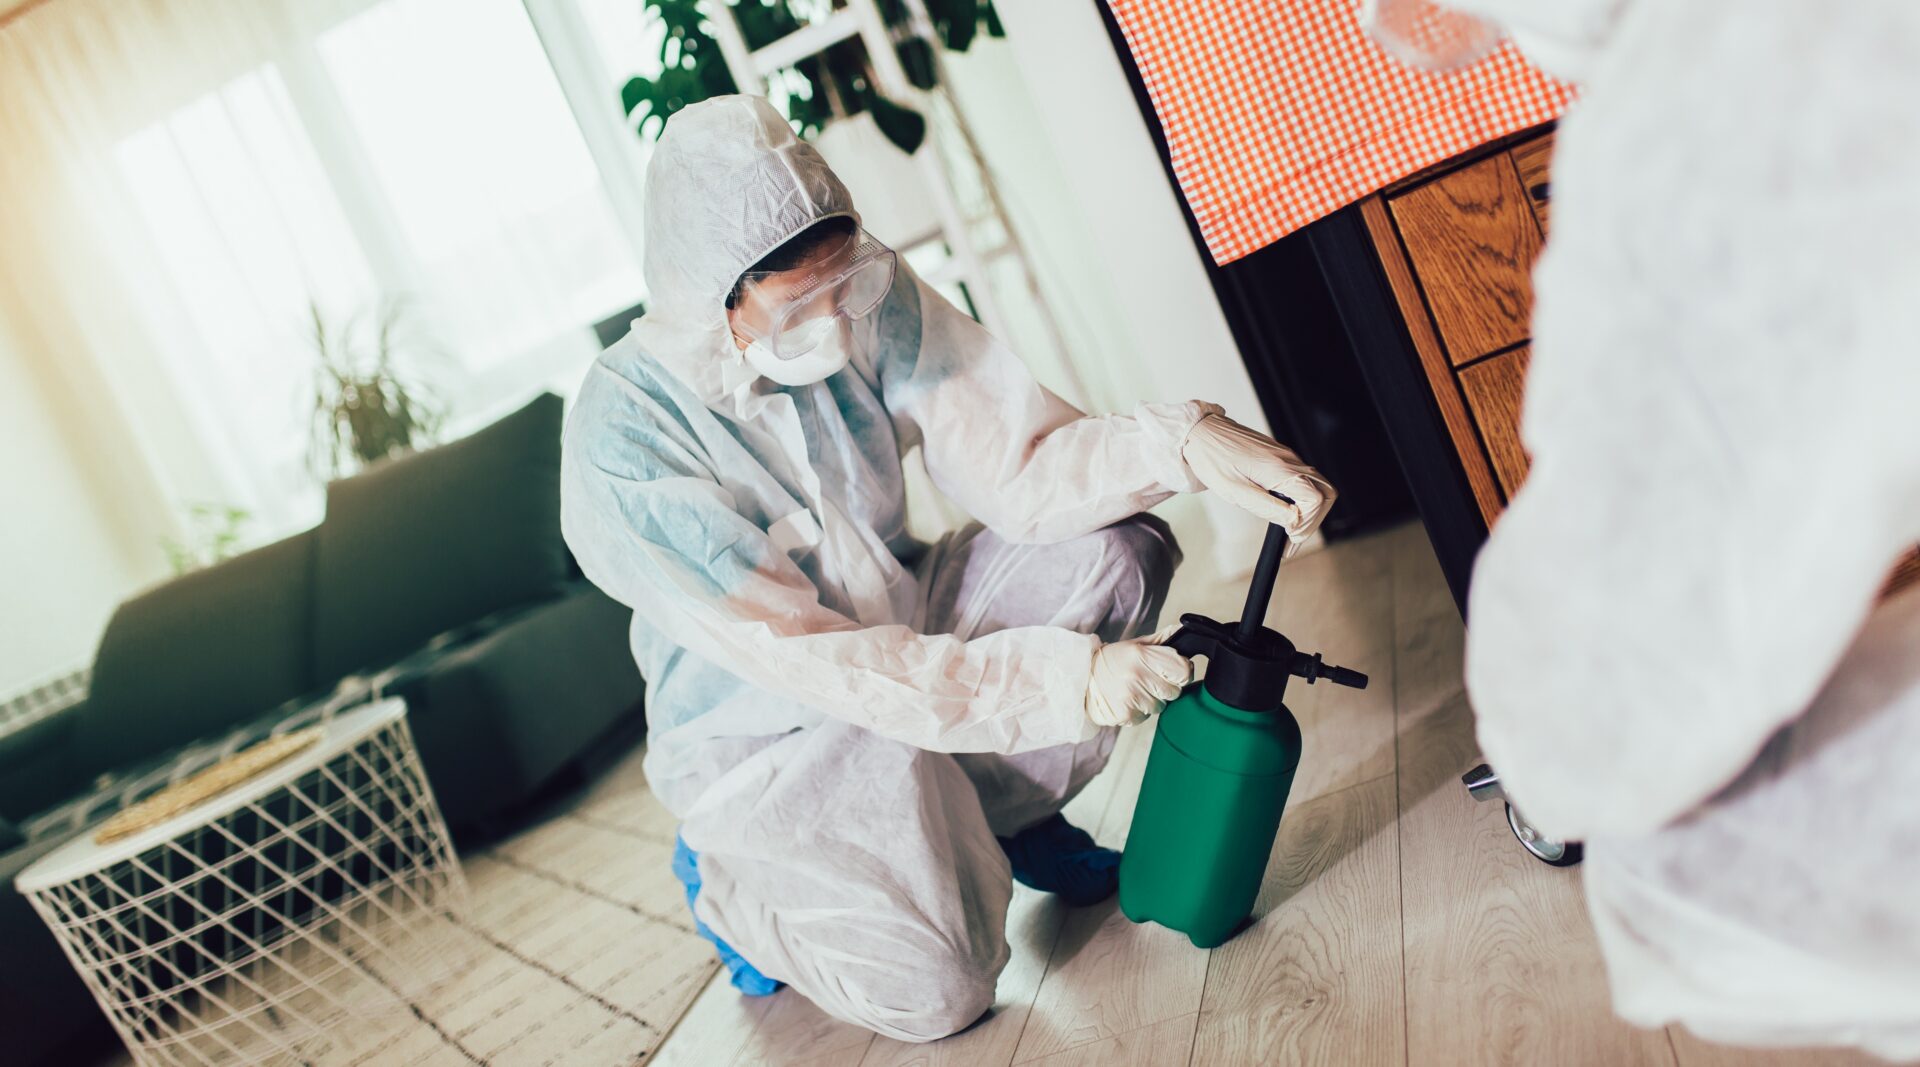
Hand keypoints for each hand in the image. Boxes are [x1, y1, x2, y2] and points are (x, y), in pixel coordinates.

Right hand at [1085, 624, 1193, 727]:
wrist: (1081, 680)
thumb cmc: (1111, 661)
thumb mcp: (1135, 645)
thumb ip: (1162, 641)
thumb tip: (1184, 631)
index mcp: (1142, 655)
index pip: (1184, 671)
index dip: (1182, 671)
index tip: (1173, 671)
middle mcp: (1137, 676)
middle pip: (1175, 691)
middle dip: (1165, 686)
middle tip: (1148, 679)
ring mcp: (1131, 698)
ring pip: (1160, 706)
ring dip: (1151, 700)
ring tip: (1134, 690)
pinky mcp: (1126, 715)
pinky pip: (1146, 717)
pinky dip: (1139, 712)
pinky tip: (1127, 700)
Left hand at [1181, 413, 1335, 550]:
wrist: (1201, 434)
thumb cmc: (1213, 459)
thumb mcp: (1234, 491)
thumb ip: (1266, 507)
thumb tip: (1292, 522)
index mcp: (1279, 468)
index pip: (1316, 499)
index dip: (1308, 523)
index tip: (1290, 536)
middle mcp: (1290, 460)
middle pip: (1326, 493)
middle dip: (1315, 520)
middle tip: (1293, 538)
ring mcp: (1288, 458)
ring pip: (1318, 487)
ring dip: (1310, 512)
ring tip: (1290, 531)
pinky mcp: (1282, 459)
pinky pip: (1303, 481)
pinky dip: (1302, 501)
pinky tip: (1285, 514)